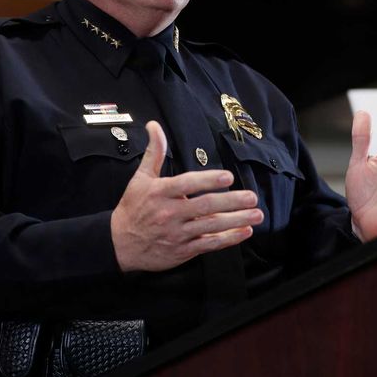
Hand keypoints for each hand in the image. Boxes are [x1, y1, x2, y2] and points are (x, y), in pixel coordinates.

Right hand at [110, 121, 263, 271]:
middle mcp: (170, 213)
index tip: (228, 177)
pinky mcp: (183, 250)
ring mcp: (178, 233)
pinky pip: (208, 244)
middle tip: (251, 197)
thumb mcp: (140, 178)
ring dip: (236, 220)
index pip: (187, 184)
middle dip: (231, 202)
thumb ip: (153, 152)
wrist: (120, 243)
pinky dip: (228, 239)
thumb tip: (154, 126)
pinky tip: (243, 232)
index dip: (208, 180)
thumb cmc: (133, 208)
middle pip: (205, 206)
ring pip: (211, 226)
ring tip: (256, 215)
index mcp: (161, 193)